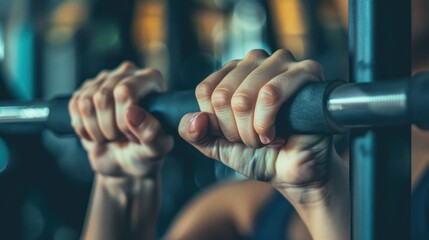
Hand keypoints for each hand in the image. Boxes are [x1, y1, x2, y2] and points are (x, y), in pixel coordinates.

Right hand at [69, 62, 173, 178]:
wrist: (124, 160)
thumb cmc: (144, 151)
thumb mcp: (156, 148)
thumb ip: (152, 133)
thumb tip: (133, 113)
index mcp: (150, 79)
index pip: (124, 92)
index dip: (123, 120)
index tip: (131, 133)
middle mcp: (127, 73)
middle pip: (102, 97)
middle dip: (109, 127)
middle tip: (120, 136)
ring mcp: (104, 80)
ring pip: (86, 103)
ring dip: (95, 129)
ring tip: (110, 135)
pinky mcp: (85, 90)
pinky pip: (74, 106)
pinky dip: (82, 127)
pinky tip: (96, 131)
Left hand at [179, 49, 337, 202]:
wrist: (293, 171)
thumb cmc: (258, 153)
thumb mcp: (216, 145)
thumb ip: (194, 132)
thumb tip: (195, 119)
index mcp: (232, 70)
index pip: (206, 91)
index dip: (216, 124)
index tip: (233, 136)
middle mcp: (256, 60)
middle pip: (223, 96)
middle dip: (235, 131)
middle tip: (252, 140)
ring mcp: (281, 63)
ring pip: (244, 96)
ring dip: (251, 130)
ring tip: (265, 139)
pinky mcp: (306, 73)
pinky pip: (270, 93)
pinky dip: (266, 122)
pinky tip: (277, 135)